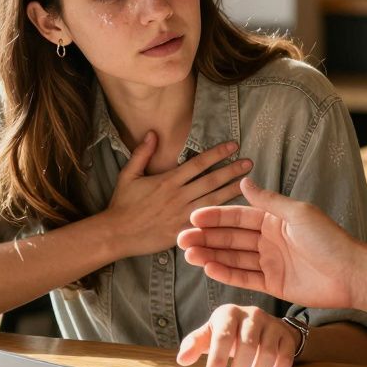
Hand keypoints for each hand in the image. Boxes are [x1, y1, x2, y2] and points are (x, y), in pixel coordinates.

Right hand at [101, 133, 251, 258]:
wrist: (116, 233)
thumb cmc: (122, 204)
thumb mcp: (128, 175)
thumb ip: (142, 153)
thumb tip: (153, 133)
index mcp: (168, 181)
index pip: (198, 163)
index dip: (217, 153)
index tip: (233, 145)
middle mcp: (179, 196)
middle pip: (211, 180)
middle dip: (232, 170)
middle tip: (249, 162)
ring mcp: (182, 215)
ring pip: (213, 200)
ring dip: (232, 190)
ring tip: (248, 182)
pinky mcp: (183, 232)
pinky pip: (206, 222)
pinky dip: (221, 216)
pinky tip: (235, 211)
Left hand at [176, 305, 298, 366]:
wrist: (261, 326)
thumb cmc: (229, 333)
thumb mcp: (209, 334)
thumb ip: (194, 344)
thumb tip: (182, 359)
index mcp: (229, 313)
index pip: (222, 337)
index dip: (217, 362)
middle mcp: (253, 315)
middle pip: (248, 346)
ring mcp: (272, 325)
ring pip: (267, 353)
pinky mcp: (286, 337)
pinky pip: (285, 359)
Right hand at [177, 178, 366, 309]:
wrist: (351, 274)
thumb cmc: (329, 239)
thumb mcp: (297, 214)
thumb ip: (268, 201)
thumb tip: (245, 182)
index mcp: (275, 220)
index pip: (238, 217)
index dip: (215, 217)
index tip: (193, 217)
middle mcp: (269, 240)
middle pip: (231, 238)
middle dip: (206, 238)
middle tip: (181, 239)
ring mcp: (270, 263)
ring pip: (233, 258)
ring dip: (211, 255)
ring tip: (189, 254)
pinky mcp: (273, 284)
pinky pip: (244, 278)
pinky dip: (226, 273)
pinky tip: (208, 269)